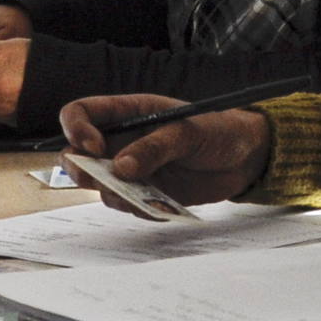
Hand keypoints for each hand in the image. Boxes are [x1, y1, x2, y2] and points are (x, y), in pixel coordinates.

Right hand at [62, 95, 269, 207]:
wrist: (245, 158)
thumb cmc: (218, 130)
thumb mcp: (188, 132)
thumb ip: (155, 147)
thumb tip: (121, 168)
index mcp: (127, 112)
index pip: (81, 113)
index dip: (76, 129)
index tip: (93, 148)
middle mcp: (122, 140)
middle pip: (78, 154)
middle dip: (80, 169)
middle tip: (99, 180)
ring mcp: (132, 168)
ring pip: (100, 184)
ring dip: (111, 193)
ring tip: (139, 195)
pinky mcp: (146, 192)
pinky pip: (127, 205)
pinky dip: (136, 208)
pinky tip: (159, 205)